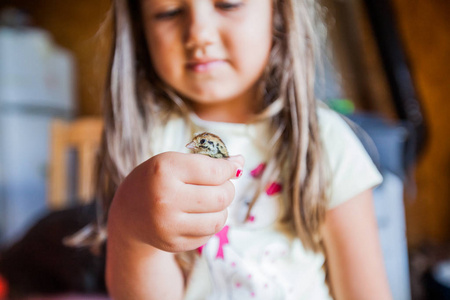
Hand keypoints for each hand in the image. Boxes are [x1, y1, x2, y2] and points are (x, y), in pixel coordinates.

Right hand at [108, 151, 243, 252]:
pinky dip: (211, 223)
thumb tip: (241, 162)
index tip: (232, 167)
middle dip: (228, 189)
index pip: (215, 171)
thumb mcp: (174, 162)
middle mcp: (165, 199)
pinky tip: (200, 215)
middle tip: (221, 185)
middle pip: (221, 196)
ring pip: (219, 219)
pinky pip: (208, 234)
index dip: (230, 168)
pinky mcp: (173, 243)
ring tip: (212, 201)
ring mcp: (168, 225)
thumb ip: (207, 161)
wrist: (128, 212)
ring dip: (222, 208)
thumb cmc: (157, 180)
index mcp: (164, 170)